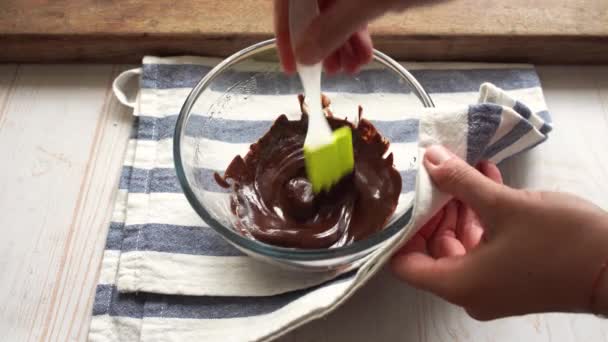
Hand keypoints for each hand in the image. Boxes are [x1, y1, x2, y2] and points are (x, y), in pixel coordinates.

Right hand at [274, 0, 430, 73]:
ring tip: (352, 69)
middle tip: (329, 72)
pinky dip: (356, 32)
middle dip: (318, 40)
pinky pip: (353, 6)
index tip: (292, 64)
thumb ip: (335, 26)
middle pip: (310, 3)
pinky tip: (363, 55)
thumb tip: (305, 55)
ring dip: (338, 41)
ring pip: (332, 7)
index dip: (286, 29)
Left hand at [391, 145, 607, 319]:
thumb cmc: (562, 242)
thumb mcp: (504, 205)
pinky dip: (484, 217)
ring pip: (461, 244)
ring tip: (466, 172)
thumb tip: (430, 158)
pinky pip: (485, 245)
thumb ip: (460, 181)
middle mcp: (470, 291)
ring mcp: (493, 287)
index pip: (405, 264)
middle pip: (433, 250)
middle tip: (440, 178)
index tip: (407, 198)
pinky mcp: (513, 277)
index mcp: (458, 284)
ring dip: (462, 208)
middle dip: (435, 211)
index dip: (400, 231)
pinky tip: (489, 180)